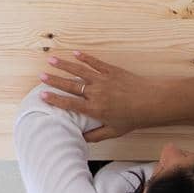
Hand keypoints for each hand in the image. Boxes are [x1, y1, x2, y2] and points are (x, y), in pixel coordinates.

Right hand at [39, 51, 158, 142]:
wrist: (151, 102)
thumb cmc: (133, 118)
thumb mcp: (114, 131)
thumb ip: (96, 135)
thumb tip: (81, 138)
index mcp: (95, 109)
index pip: (70, 103)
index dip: (55, 99)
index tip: (43, 95)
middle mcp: (96, 93)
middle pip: (70, 85)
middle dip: (55, 80)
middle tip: (41, 76)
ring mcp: (103, 80)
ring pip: (79, 71)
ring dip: (65, 65)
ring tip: (52, 60)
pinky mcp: (111, 71)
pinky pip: (95, 63)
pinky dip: (85, 58)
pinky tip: (75, 54)